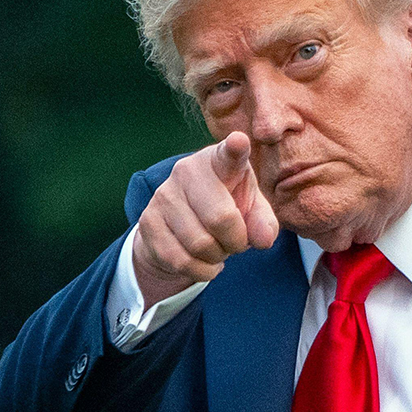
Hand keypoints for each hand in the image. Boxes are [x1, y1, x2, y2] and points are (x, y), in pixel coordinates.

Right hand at [132, 131, 279, 305]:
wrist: (181, 226)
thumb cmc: (226, 208)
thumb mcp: (251, 211)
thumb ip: (264, 223)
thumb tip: (263, 239)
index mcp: (220, 161)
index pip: (229, 154)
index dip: (235, 149)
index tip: (240, 141)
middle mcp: (187, 170)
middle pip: (220, 219)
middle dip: (236, 242)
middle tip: (237, 242)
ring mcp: (164, 195)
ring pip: (200, 244)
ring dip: (217, 257)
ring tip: (218, 249)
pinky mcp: (148, 221)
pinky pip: (181, 260)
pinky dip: (201, 270)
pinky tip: (204, 262)